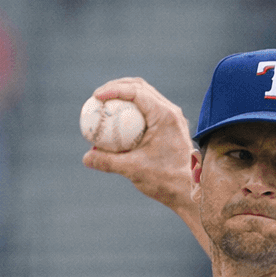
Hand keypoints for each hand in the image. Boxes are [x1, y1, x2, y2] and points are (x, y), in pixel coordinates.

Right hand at [81, 78, 198, 216]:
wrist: (189, 190)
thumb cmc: (165, 179)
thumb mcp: (133, 170)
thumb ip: (108, 162)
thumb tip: (86, 157)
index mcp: (164, 115)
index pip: (136, 91)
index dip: (113, 89)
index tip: (95, 97)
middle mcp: (170, 111)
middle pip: (140, 87)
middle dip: (116, 87)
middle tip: (97, 97)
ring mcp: (171, 117)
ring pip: (145, 96)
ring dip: (124, 96)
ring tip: (105, 105)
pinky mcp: (169, 126)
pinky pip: (148, 110)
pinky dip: (131, 110)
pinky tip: (117, 122)